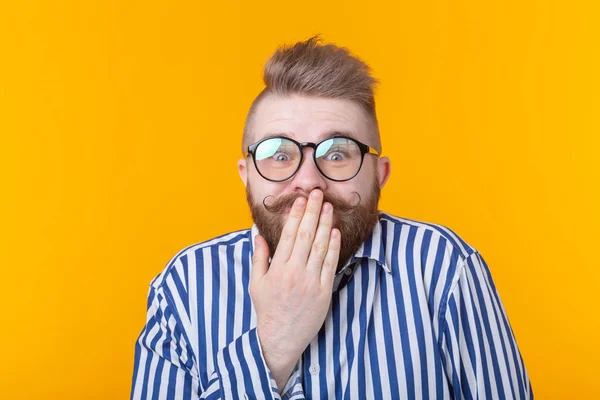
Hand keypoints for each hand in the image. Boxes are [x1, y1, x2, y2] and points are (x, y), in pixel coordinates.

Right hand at [250, 189, 340, 390]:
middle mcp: (295, 272)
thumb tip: (258, 234)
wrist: (281, 337)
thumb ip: (259, 257)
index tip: (300, 200)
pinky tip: (335, 232)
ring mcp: (311, 282)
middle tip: (317, 194)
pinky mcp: (324, 291)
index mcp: (277, 269)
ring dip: (325, 224)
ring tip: (328, 207)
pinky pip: (330, 264)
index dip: (296, 215)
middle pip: (306, 235)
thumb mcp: (256, 283)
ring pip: (320, 247)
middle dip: (312, 212)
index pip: (289, 235)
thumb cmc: (268, 309)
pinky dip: (333, 246)